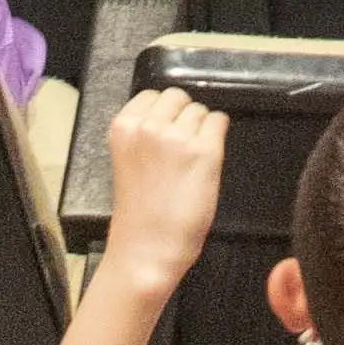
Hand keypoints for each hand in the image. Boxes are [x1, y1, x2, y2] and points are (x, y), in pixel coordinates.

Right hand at [96, 87, 225, 282]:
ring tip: (192, 159)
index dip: (164, 112)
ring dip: (201, 128)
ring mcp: (179, 138)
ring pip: (200, 110)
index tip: (165, 131)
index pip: (152, 94)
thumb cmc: (138, 214)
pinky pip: (220, 122)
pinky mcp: (206, 152)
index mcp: (123, 127)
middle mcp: (150, 126)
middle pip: (179, 97)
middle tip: (182, 145)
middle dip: (183, 116)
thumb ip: (143, 134)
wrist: (147, 250)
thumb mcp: (127, 161)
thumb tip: (171, 115)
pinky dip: (218, 135)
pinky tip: (208, 157)